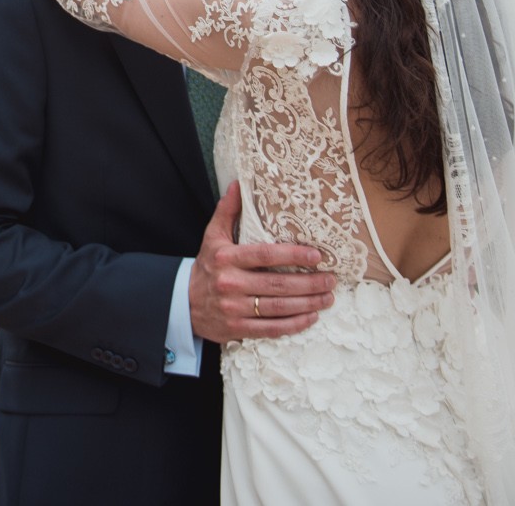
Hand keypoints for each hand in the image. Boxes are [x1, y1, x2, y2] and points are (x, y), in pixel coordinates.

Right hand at [189, 182, 334, 342]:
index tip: (317, 255)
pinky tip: (311, 317)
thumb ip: (227, 211)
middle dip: (309, 283)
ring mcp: (234, 308)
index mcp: (226, 258)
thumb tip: (238, 184)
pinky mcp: (237, 329)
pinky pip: (272, 328)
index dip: (293, 255)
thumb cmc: (207, 267)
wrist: (183, 303)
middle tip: (330, 279)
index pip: (264, 255)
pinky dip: (295, 324)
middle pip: (277, 284)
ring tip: (327, 297)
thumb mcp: (212, 237)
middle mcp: (230, 283)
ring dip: (308, 304)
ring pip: (279, 308)